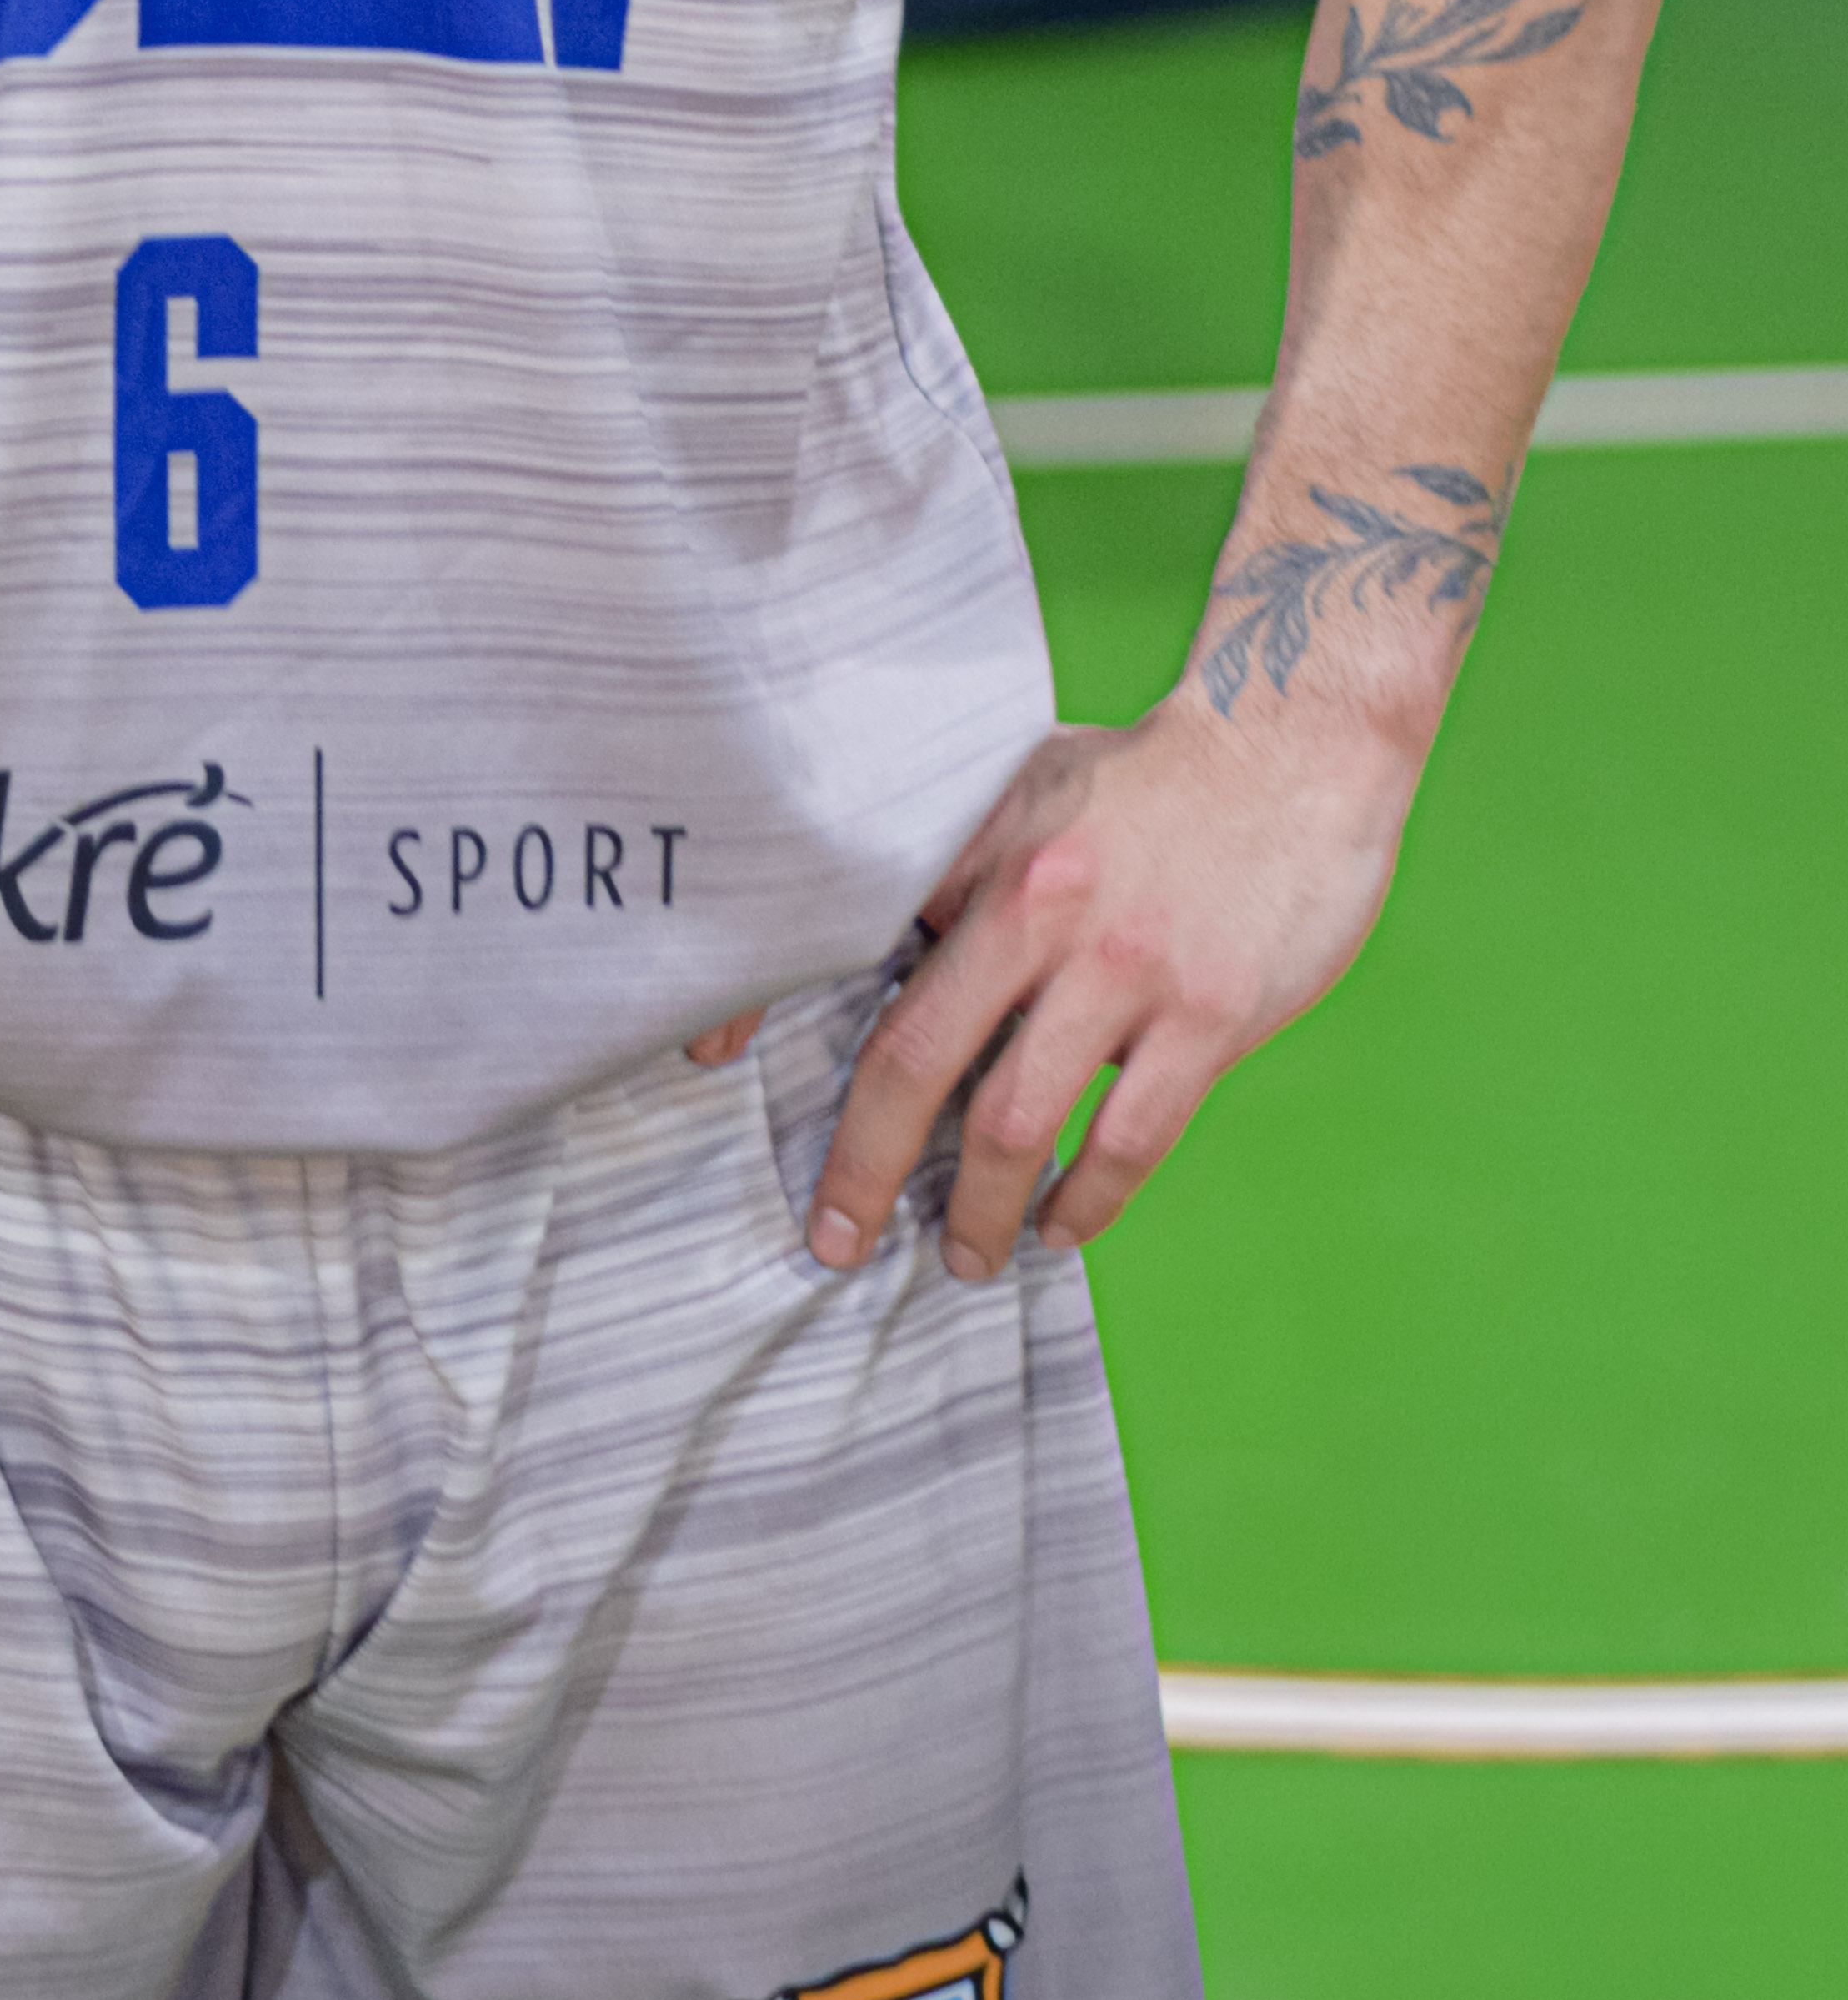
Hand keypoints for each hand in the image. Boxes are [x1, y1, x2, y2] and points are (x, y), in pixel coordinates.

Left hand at [804, 702, 1413, 1282]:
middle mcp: (1039, 912)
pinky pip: (1129, 1139)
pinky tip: (1059, 1225)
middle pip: (917, 1061)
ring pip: (1018, 1123)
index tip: (708, 1059)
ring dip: (979, 1208)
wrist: (1291, 746)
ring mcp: (1126, 970)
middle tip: (838, 1237)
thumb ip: (956, 865)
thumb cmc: (1145, 774)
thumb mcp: (1025, 789)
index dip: (761, 1001)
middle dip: (864, 1166)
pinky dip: (1084, 1200)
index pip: (846, 940)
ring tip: (965, 1254)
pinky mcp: (1207, 1016)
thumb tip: (875, 938)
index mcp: (982, 856)